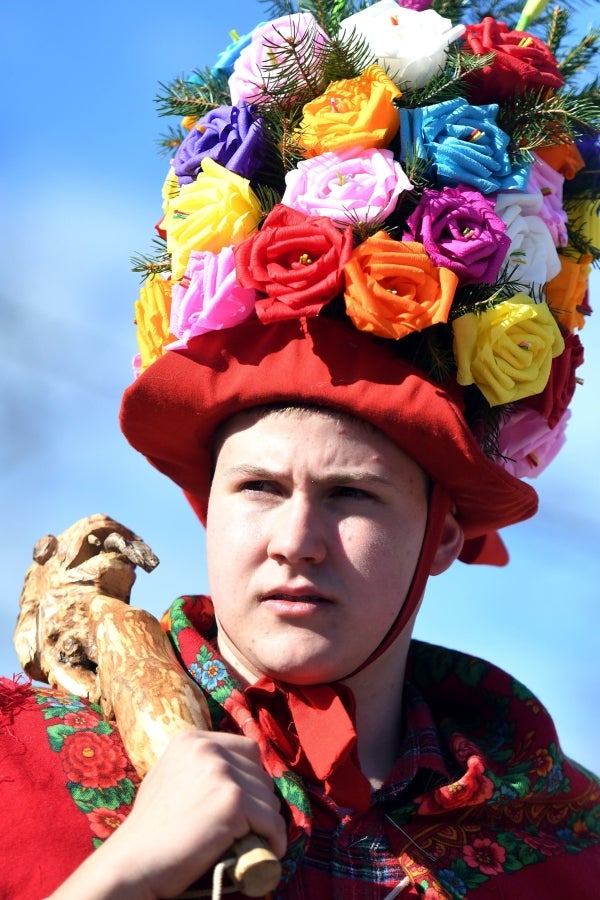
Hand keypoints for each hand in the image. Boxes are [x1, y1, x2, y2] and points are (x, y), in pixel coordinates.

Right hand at [51, 729, 286, 899]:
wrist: (133, 863)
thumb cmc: (150, 830)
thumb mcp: (170, 778)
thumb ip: (198, 767)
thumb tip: (236, 772)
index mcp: (192, 739)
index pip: (246, 750)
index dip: (250, 779)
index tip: (246, 803)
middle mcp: (208, 747)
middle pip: (260, 773)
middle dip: (258, 802)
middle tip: (247, 827)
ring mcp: (222, 772)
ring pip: (269, 798)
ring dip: (265, 822)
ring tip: (249, 841)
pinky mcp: (233, 801)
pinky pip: (272, 821)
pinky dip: (275, 840)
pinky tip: (268, 851)